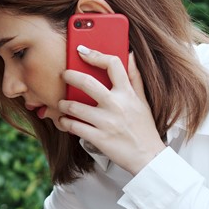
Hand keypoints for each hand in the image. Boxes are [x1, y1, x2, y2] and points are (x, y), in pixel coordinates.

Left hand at [58, 46, 165, 174]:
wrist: (148, 156)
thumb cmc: (144, 128)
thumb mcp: (142, 101)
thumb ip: (135, 77)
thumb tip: (129, 54)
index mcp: (128, 94)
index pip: (113, 64)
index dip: (95, 55)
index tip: (82, 51)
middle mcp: (116, 105)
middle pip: (87, 82)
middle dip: (70, 76)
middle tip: (64, 75)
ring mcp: (107, 122)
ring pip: (75, 107)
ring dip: (63, 104)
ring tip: (61, 104)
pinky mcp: (99, 138)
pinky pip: (74, 127)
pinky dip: (65, 123)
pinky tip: (64, 121)